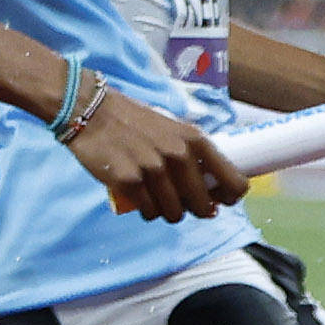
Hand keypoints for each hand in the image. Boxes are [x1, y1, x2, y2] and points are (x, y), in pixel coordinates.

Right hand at [61, 94, 245, 225]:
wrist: (91, 111)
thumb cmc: (133, 120)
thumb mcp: (172, 128)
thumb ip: (190, 152)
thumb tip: (207, 186)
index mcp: (194, 139)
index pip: (233, 180)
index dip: (230, 196)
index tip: (220, 200)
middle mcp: (177, 155)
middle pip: (203, 204)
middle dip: (196, 210)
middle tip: (184, 205)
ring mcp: (153, 169)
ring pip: (175, 213)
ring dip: (169, 213)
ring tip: (160, 203)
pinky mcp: (128, 181)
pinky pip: (149, 212)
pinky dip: (148, 212)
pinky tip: (143, 203)